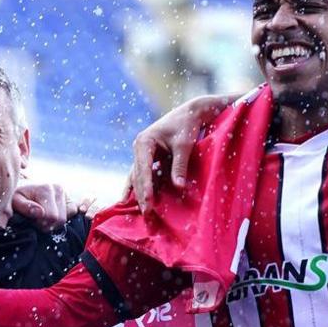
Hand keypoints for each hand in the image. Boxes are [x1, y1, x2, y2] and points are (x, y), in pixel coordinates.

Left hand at [12, 183, 90, 230]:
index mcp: (46, 189)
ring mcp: (65, 192)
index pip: (52, 217)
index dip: (40, 224)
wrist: (20, 187)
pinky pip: (72, 212)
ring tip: (41, 217)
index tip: (30, 220)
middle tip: (35, 220)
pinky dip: (61, 218)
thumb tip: (40, 213)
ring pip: (66, 217)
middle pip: (60, 219)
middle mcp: (58, 188)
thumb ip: (25, 207)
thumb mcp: (14, 201)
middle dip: (47, 224)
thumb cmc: (15, 195)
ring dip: (53, 222)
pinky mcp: (68, 197)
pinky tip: (50, 216)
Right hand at [128, 93, 238, 212]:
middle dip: (141, 195)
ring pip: (139, 177)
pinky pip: (144, 176)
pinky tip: (136, 202)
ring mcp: (143, 154)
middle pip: (138, 176)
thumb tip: (178, 187)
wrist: (191, 112)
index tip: (148, 202)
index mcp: (144, 142)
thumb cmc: (187, 125)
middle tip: (147, 214)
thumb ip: (179, 166)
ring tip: (141, 212)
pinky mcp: (150, 158)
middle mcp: (139, 148)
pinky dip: (143, 188)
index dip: (146, 187)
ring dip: (140, 194)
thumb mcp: (184, 145)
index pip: (143, 169)